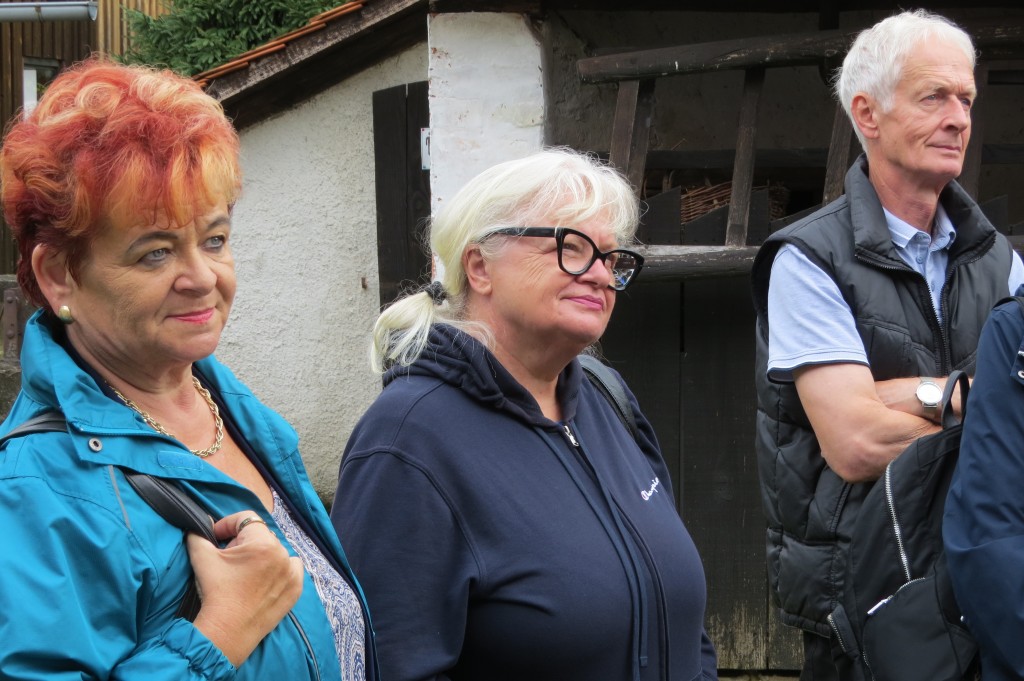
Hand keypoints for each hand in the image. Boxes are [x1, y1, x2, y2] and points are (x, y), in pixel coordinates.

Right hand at [187, 511, 303, 666]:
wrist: (227, 632)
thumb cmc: (215, 593)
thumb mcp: (202, 557)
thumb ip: (198, 535)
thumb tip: (198, 526)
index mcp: (262, 544)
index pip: (246, 519)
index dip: (228, 525)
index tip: (216, 537)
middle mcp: (282, 554)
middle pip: (260, 535)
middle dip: (243, 542)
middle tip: (227, 558)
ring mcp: (292, 572)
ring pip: (276, 550)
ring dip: (262, 554)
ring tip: (245, 570)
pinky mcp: (296, 588)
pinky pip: (291, 568)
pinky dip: (279, 569)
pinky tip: (263, 578)